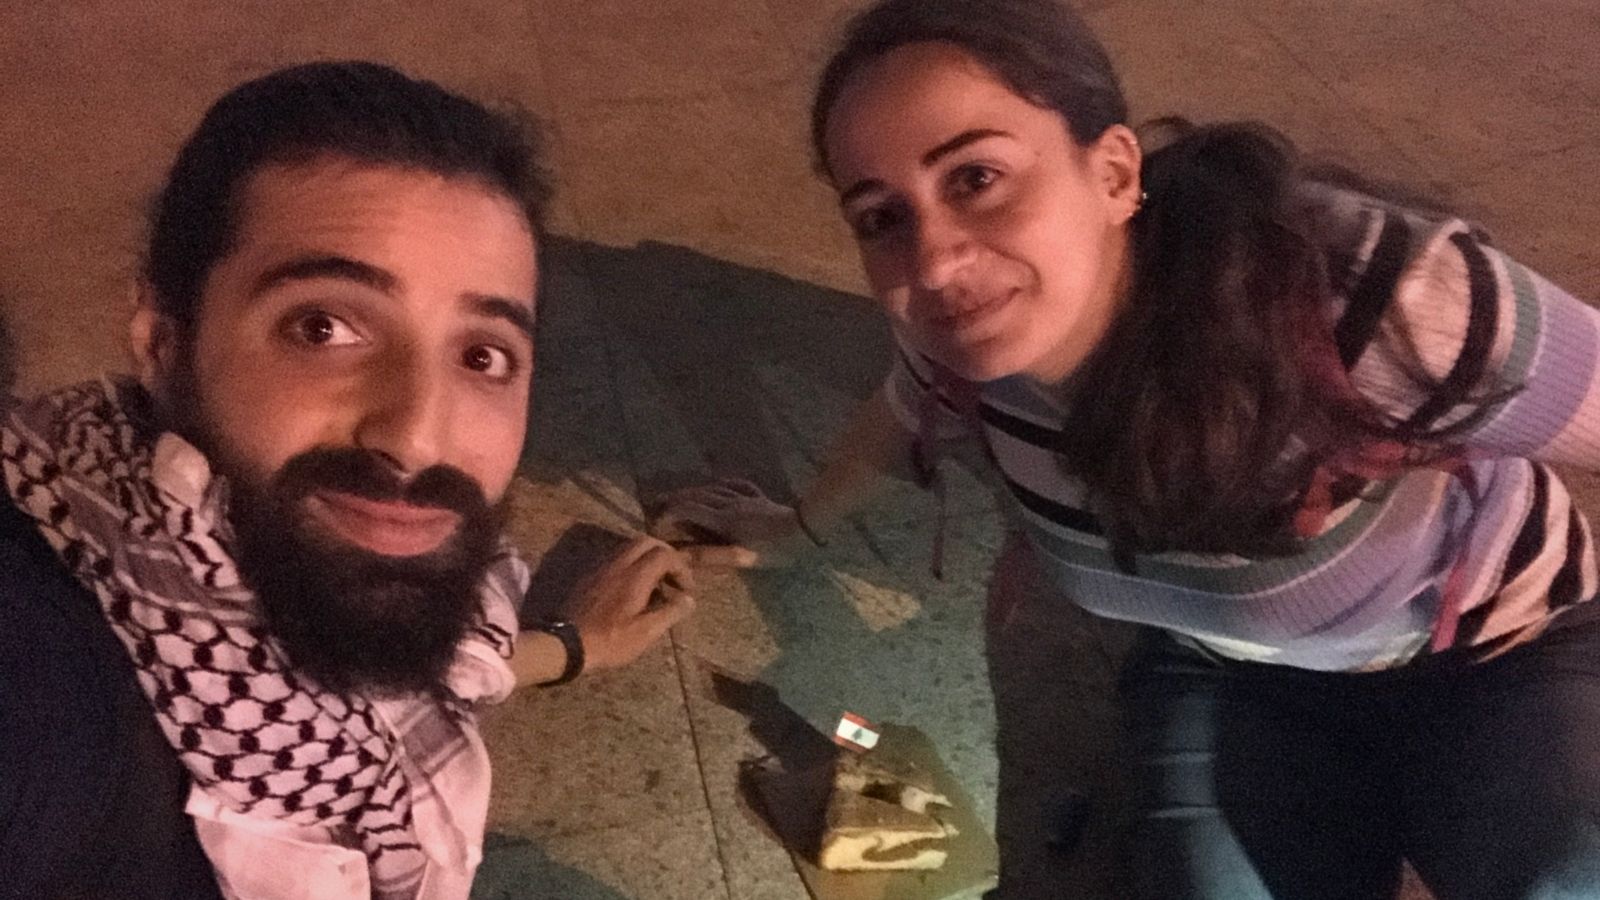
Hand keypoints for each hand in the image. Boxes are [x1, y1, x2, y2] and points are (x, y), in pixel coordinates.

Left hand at [565, 535, 695, 671]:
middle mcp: (618, 564)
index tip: (686, 588)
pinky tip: (633, 586)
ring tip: (655, 581)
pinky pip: (616, 556)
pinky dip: (632, 562)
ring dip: (648, 556)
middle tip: (673, 576)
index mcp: (635, 576)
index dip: (681, 567)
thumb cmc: (609, 640)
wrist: (565, 644)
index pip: (665, 554)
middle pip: (647, 541)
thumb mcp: (644, 633)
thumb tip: (689, 600)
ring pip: (629, 546)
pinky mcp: (590, 574)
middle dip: (666, 554)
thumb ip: (669, 613)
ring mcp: (601, 567)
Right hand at [649, 477, 809, 567]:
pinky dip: (721, 484)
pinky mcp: (759, 497)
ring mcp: (745, 498)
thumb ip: (711, 556)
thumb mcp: (741, 558)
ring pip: (713, 489)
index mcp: (723, 520)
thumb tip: (683, 554)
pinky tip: (718, 484)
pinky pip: (736, 485)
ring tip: (680, 495)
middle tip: (657, 503)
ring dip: (693, 491)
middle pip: (697, 496)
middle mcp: (729, 504)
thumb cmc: (773, 550)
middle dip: (674, 499)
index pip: (687, 510)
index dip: (668, 514)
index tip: (656, 521)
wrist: (804, 530)